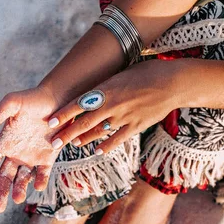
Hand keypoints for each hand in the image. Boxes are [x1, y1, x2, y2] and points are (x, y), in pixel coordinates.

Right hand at [0, 86, 61, 212]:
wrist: (59, 99)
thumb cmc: (33, 99)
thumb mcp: (12, 103)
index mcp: (4, 142)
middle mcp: (16, 153)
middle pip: (3, 178)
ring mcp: (31, 157)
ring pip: (21, 180)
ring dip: (18, 190)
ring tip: (17, 199)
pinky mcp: (48, 158)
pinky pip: (42, 174)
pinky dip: (40, 181)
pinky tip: (38, 186)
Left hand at [47, 60, 184, 152]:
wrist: (173, 82)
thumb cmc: (148, 72)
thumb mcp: (122, 74)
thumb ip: (107, 86)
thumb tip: (93, 92)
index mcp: (107, 89)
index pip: (79, 103)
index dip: (64, 113)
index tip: (50, 121)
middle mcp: (113, 105)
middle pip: (84, 122)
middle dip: (67, 133)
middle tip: (54, 142)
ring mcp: (125, 117)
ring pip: (98, 132)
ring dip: (84, 139)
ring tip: (73, 144)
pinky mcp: (136, 126)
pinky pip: (117, 139)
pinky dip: (106, 146)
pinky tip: (97, 151)